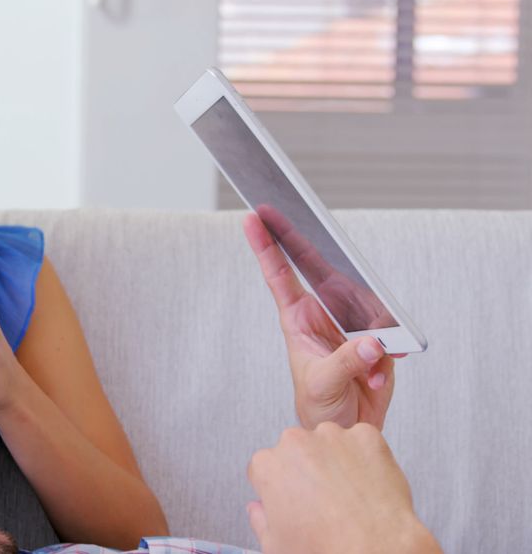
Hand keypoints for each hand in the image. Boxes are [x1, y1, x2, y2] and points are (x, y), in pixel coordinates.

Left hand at [244, 211, 400, 428]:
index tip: (255, 218)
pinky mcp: (378, 340)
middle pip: (327, 274)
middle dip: (324, 253)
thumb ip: (345, 361)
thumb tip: (370, 342)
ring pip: (368, 305)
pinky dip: (389, 355)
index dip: (266, 246)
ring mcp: (352, 325)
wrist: (348, 428)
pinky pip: (390, 335)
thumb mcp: (322, 384)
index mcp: (299, 319)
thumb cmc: (320, 404)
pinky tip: (377, 375)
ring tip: (366, 365)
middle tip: (312, 219)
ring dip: (372, 332)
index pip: (279, 275)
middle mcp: (325, 316)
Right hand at [247, 423, 440, 553]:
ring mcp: (332, 436)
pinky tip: (367, 484)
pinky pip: (363, 441)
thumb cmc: (328, 548)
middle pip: (297, 449)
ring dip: (336, 459)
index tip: (294, 497)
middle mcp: (295, 442)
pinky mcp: (366, 436)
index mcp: (268, 465)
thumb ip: (260, 519)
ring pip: (329, 442)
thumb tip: (259, 510)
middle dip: (307, 468)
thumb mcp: (275, 544)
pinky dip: (366, 457)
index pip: (267, 466)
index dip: (281, 485)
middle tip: (324, 498)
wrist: (375, 549)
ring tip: (349, 493)